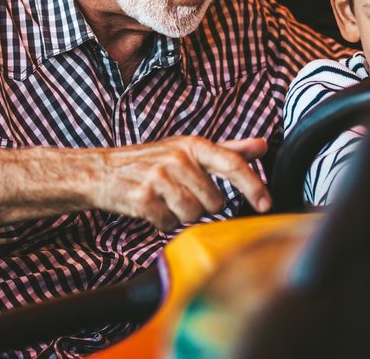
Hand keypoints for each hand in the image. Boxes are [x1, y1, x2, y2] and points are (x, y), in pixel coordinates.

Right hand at [95, 136, 270, 231]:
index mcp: (193, 145)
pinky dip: (162, 222)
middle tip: (182, 194)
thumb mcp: (189, 150)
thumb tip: (263, 145)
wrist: (103, 171)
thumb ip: (227, 150)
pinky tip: (152, 208)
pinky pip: (168, 223)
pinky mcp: (142, 197)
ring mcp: (159, 177)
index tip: (266, 203)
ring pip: (193, 215)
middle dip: (202, 206)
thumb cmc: (151, 161)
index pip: (232, 163)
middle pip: (214, 201)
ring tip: (165, 201)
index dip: (253, 185)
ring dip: (181, 215)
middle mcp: (178, 158)